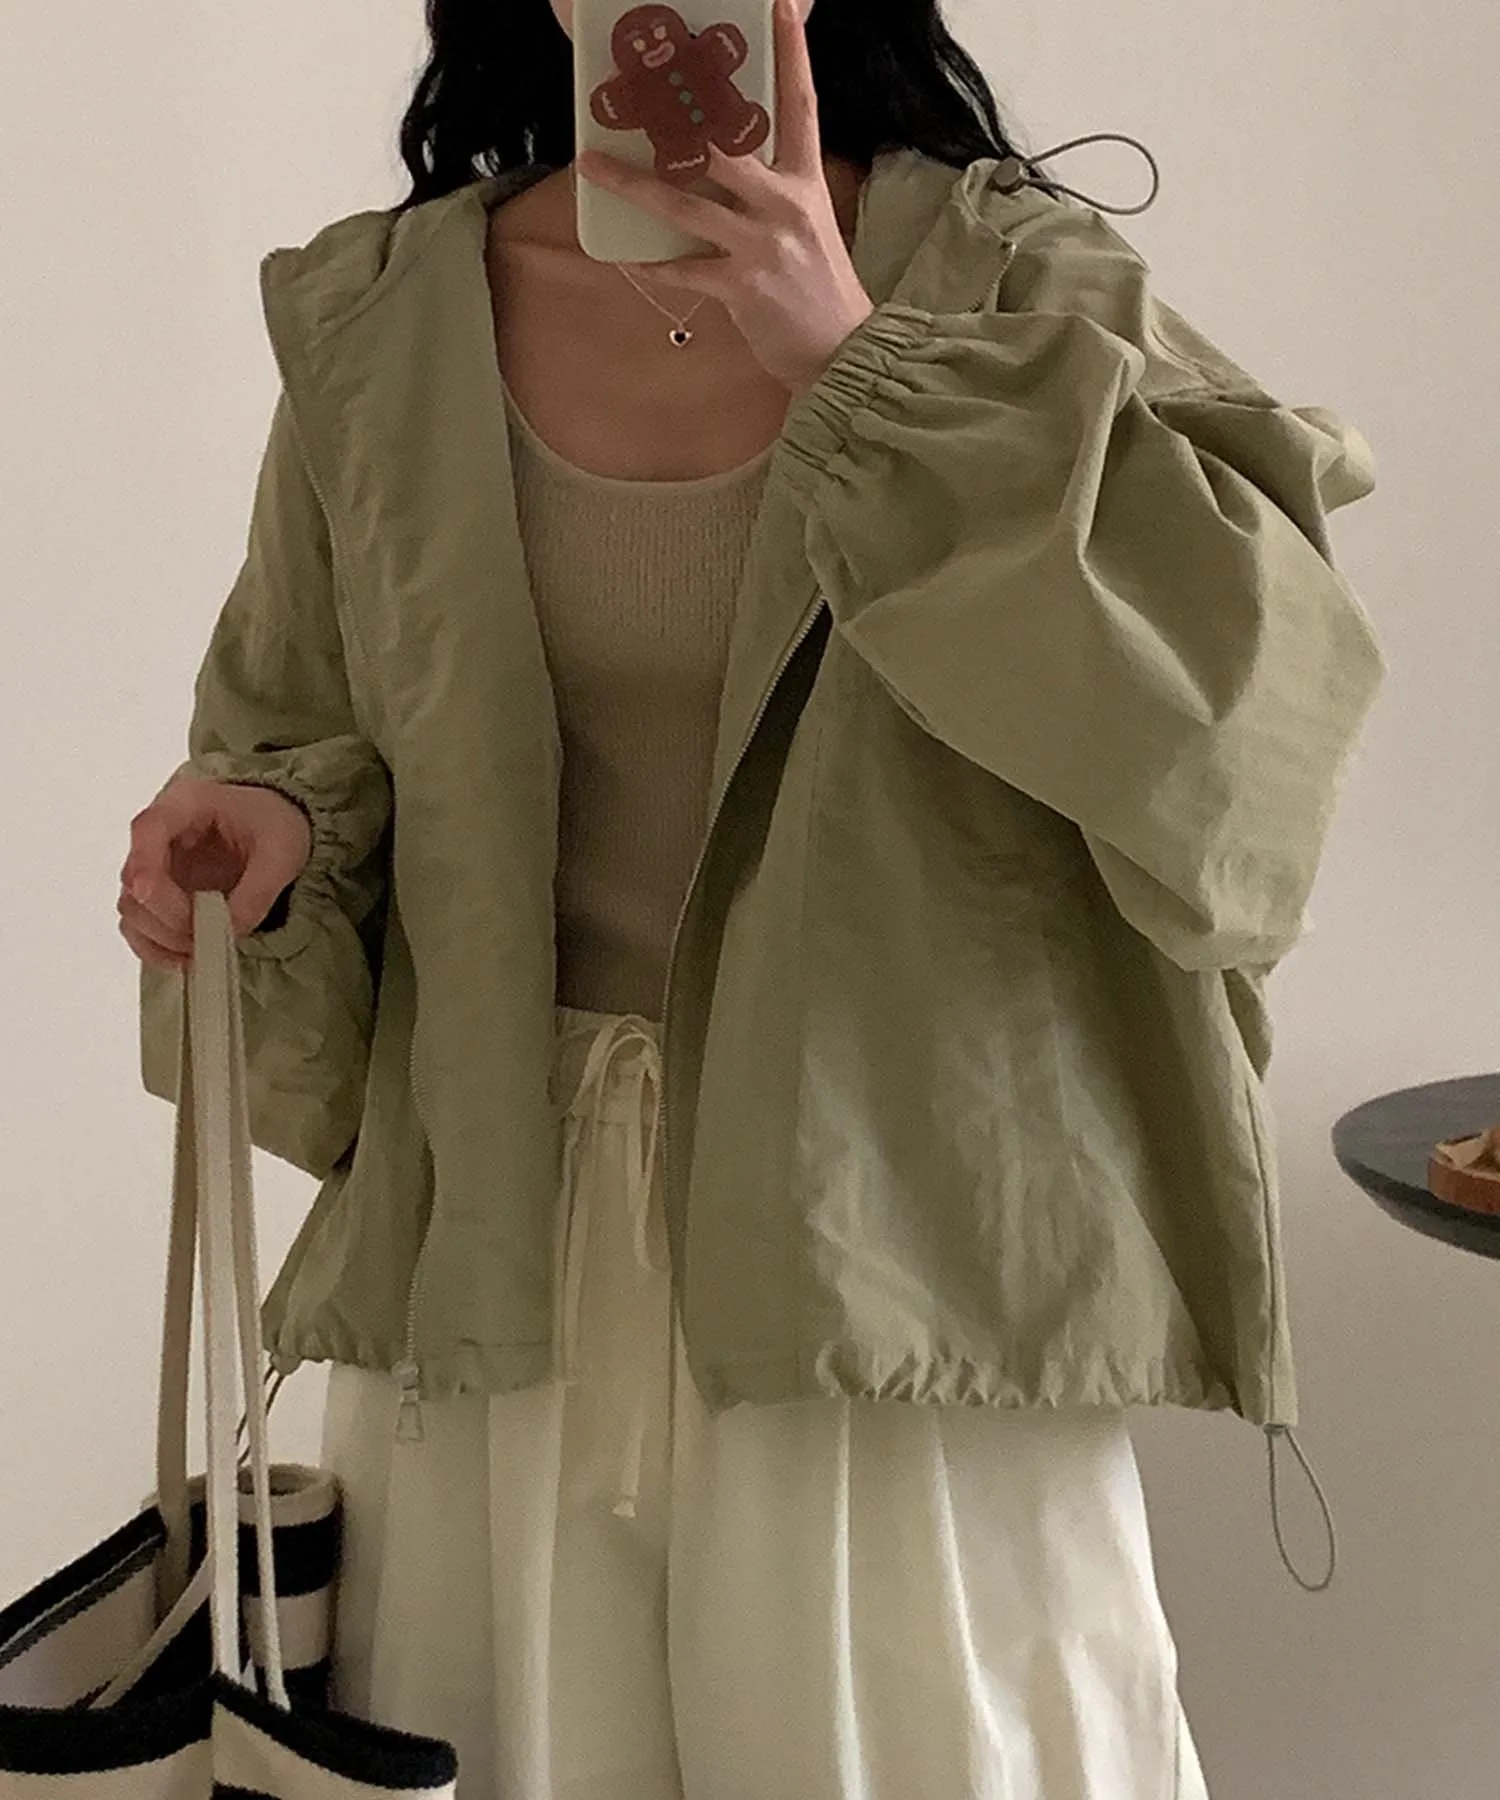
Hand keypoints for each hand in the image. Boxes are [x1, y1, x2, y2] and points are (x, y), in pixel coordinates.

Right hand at [118, 774, 313, 970]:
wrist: (279, 827)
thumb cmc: (278, 824)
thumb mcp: (282, 853)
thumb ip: (257, 891)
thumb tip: (230, 931)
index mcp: (186, 804)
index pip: (147, 830)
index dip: (147, 868)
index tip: (165, 903)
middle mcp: (159, 833)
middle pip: (135, 878)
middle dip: (166, 916)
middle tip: (204, 935)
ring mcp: (155, 866)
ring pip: (132, 906)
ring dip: (159, 936)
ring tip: (199, 949)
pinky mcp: (160, 893)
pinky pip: (140, 925)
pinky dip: (155, 946)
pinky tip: (184, 958)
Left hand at [576, 0, 875, 398]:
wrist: (841, 350)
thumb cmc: (821, 288)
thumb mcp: (809, 224)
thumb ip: (773, 189)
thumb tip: (724, 161)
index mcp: (805, 182)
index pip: (800, 104)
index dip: (790, 52)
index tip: (776, 6)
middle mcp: (785, 205)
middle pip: (722, 147)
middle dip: (677, 118)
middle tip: (638, 89)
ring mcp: (762, 246)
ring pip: (685, 205)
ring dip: (632, 185)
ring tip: (592, 166)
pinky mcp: (742, 288)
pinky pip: (683, 270)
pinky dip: (653, 265)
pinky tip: (626, 257)